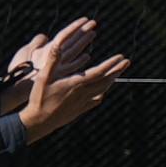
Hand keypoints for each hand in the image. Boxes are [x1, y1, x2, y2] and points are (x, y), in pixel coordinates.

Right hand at [11, 20, 128, 140]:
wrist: (39, 122)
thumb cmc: (39, 98)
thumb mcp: (43, 77)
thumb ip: (52, 61)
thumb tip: (56, 44)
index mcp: (75, 84)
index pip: (99, 72)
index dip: (111, 64)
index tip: (121, 57)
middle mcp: (82, 93)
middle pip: (105, 81)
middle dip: (117, 70)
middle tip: (126, 62)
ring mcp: (82, 103)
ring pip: (102, 90)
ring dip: (112, 80)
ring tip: (117, 72)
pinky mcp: (80, 110)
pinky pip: (96, 100)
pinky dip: (102, 92)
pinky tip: (103, 91)